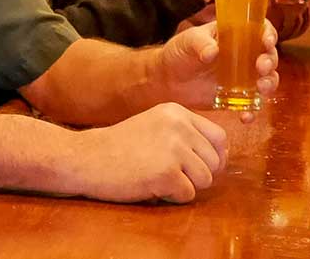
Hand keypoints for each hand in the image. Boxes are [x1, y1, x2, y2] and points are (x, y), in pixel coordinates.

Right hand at [67, 103, 228, 202]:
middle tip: (173, 174)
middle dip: (199, 174)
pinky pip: (187, 194)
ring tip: (160, 179)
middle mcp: (179, 126)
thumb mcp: (155, 125)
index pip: (219, 137)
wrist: (87, 157)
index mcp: (177, 112)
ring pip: (205, 179)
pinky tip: (151, 186)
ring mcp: (174, 149)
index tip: (197, 165)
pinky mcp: (166, 173)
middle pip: (215, 161)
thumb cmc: (120, 146)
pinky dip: (172, 197)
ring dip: (186, 186)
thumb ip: (186, 134)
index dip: (214, 156)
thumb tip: (222, 156)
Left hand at [155, 22, 279, 123]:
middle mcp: (244, 55)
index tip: (267, 41)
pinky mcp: (236, 98)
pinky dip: (252, 112)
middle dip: (270, 61)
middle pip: (268, 56)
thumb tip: (212, 52)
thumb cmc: (179, 52)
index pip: (260, 30)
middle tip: (261, 67)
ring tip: (261, 88)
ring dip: (269, 84)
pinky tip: (245, 116)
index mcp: (235, 35)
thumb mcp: (188, 41)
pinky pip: (251, 105)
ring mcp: (242, 78)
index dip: (268, 34)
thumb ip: (200, 44)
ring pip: (267, 80)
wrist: (167, 80)